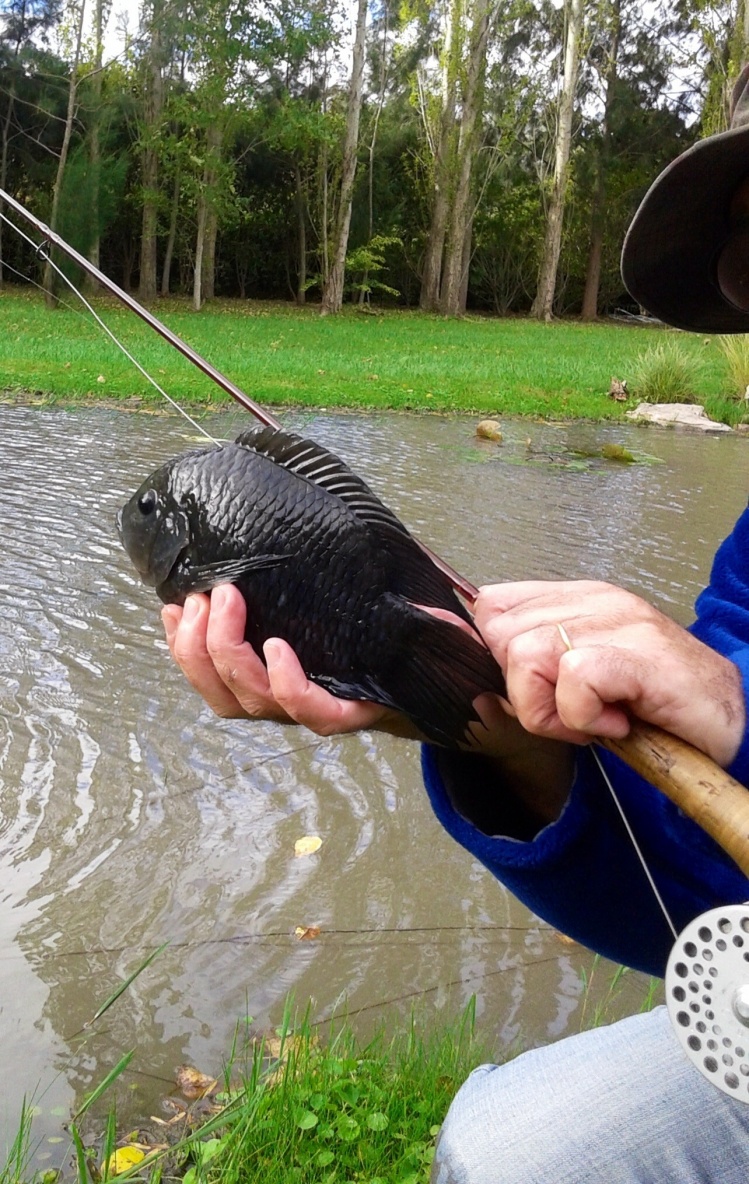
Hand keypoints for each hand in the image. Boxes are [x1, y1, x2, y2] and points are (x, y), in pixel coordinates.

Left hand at [161, 584, 424, 739]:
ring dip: (198, 650)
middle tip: (224, 594)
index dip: (290, 689)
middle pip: (255, 704)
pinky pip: (213, 682)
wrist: (413, 674)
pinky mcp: (258, 680)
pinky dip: (187, 649)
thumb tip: (457, 618)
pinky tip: (177, 611)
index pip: (317, 716)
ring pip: (225, 699)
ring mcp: (281, 699)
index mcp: (358, 705)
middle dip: (227, 651)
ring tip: (194, 600)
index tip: (278, 645)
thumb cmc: (425, 656)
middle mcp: (313, 709)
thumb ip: (445, 634)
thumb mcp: (444, 645)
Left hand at [473, 580, 744, 767]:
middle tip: (574, 713)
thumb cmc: (653, 704)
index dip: (495, 658)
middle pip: (500, 637)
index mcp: (575, 598)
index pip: (490, 605)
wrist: (729, 720)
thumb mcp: (578, 682)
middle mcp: (595, 601)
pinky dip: (585, 715)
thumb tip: (476, 688)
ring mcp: (620, 623)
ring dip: (554, 710)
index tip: (538, 693)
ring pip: (527, 656)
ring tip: (598, 718)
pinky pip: (575, 678)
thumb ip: (530, 672)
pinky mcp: (641, 656)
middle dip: (525, 693)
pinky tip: (617, 722)